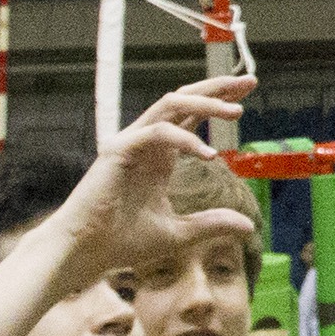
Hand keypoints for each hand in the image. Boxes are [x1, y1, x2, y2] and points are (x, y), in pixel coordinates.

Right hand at [50, 77, 258, 282]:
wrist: (85, 253)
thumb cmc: (122, 242)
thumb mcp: (178, 233)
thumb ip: (212, 224)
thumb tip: (248, 225)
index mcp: (160, 156)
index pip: (191, 116)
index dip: (218, 101)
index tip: (246, 93)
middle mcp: (147, 143)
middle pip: (184, 100)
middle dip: (217, 88)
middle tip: (249, 82)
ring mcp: (131, 144)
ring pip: (170, 105)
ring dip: (204, 103)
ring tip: (235, 112)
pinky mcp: (118, 152)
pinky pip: (157, 133)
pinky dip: (184, 140)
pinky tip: (207, 155)